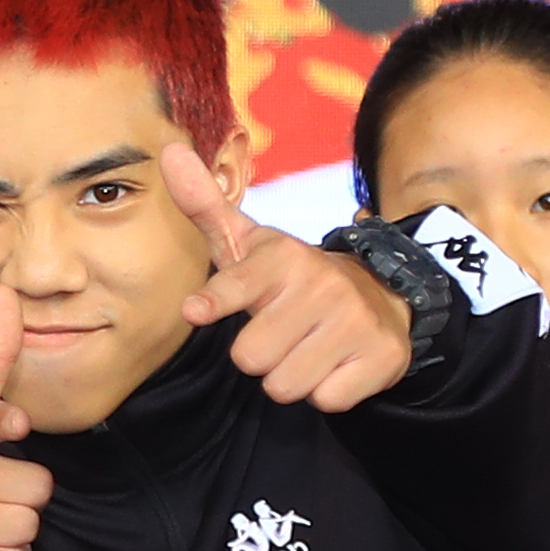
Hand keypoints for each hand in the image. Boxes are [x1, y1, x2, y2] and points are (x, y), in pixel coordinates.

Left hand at [163, 149, 411, 411]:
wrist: (382, 295)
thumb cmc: (293, 278)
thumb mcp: (249, 243)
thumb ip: (204, 206)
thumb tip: (166, 151)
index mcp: (284, 257)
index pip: (235, 287)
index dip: (213, 303)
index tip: (196, 310)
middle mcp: (321, 285)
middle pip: (249, 358)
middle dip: (260, 354)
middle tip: (282, 331)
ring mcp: (355, 321)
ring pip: (284, 385)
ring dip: (290, 375)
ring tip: (307, 346)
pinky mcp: (381, 356)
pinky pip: (324, 400)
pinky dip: (325, 390)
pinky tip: (336, 362)